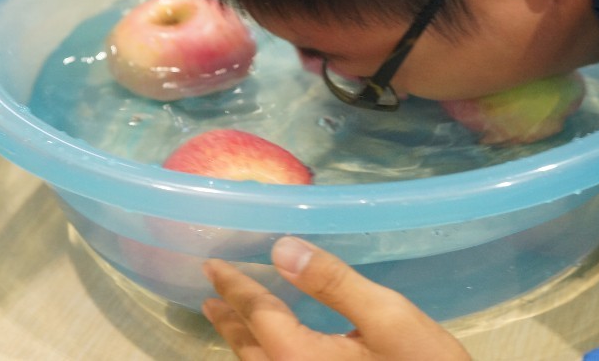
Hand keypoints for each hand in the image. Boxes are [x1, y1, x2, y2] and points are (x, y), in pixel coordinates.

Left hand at [203, 236, 470, 359]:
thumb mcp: (388, 316)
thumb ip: (334, 282)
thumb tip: (282, 248)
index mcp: (299, 358)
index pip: (257, 313)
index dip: (235, 286)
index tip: (213, 264)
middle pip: (248, 347)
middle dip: (229, 318)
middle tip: (210, 294)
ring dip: (241, 340)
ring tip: (230, 320)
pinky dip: (264, 355)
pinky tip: (273, 348)